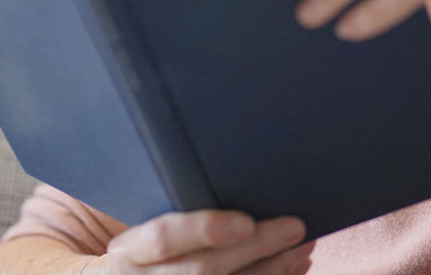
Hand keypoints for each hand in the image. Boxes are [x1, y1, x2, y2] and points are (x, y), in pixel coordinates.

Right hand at [101, 210, 314, 274]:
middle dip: (255, 249)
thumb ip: (171, 203)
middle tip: (295, 227)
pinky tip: (292, 271)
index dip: (205, 230)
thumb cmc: (137, 247)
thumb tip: (230, 166)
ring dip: (271, 272)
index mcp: (129, 251)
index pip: (164, 238)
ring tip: (302, 249)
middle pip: (204, 270)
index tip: (245, 221)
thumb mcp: (137, 221)